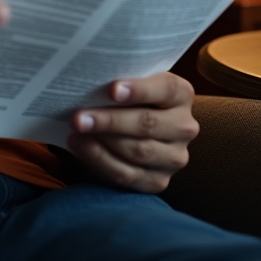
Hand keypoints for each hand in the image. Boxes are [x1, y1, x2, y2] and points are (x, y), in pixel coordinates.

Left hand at [66, 73, 198, 192]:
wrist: (129, 127)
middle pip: (148, 123)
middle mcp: (184, 127)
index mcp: (181, 94)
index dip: (140, 90)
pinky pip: (127, 174)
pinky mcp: (158, 181)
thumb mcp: (130, 82)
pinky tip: (80, 146)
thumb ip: (121, 81)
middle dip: (110, 120)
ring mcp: (174, 157)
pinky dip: (100, 159)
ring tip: (76, 130)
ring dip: (102, 141)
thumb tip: (90, 80)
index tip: (113, 90)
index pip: (166, 89)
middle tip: (78, 117)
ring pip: (138, 150)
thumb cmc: (126, 97)